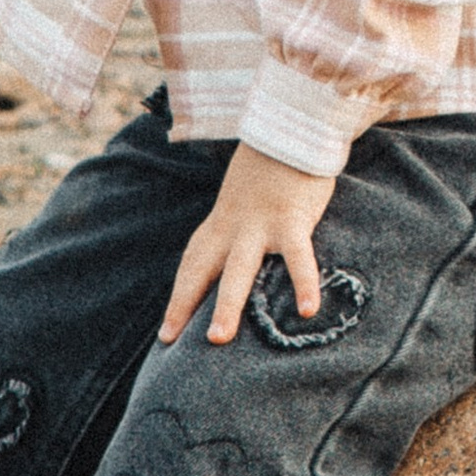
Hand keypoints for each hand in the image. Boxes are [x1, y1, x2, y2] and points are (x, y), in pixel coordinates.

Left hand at [160, 145, 339, 347]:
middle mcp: (232, 229)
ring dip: (228, 304)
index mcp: (218, 228)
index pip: (192, 269)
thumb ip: (237, 239)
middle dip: (187, 305)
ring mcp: (260, 225)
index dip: (179, 302)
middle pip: (204, 271)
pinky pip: (298, 257)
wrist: (289, 132)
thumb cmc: (267, 178)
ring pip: (239, 270)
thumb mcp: (241, 208)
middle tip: (174, 343)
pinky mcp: (292, 220)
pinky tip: (309, 310)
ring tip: (219, 340)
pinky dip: (304, 283)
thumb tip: (236, 280)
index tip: (166, 337)